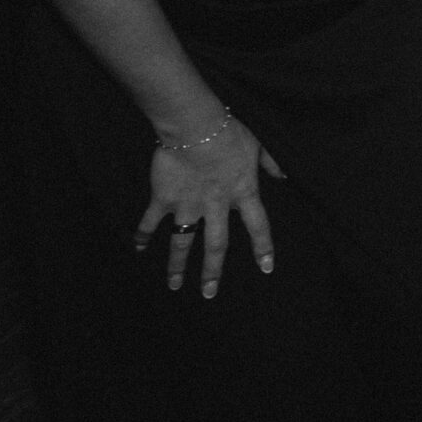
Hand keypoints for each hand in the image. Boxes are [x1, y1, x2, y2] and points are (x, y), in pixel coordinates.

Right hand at [135, 116, 283, 297]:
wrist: (195, 127)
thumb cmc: (229, 132)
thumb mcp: (258, 146)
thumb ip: (270, 163)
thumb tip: (284, 175)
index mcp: (243, 193)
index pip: (259, 226)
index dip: (263, 247)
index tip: (266, 268)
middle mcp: (217, 205)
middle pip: (216, 246)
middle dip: (213, 272)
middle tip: (210, 294)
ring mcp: (188, 205)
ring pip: (182, 242)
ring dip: (177, 265)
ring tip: (174, 285)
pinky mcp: (164, 198)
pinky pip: (151, 221)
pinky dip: (142, 235)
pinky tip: (137, 249)